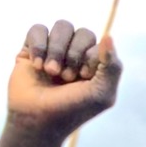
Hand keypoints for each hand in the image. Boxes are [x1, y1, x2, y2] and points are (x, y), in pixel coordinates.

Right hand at [8, 21, 121, 135]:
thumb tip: (109, 36)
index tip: (83, 79)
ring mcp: (55, 50)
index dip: (90, 59)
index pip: (100, 44)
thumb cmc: (72, 109)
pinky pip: (38, 29)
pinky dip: (39, 47)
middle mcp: (78, 56)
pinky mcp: (32, 48)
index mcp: (97, 66)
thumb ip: (112, 67)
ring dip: (57, 50)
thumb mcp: (101, 94)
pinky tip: (37, 66)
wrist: (37, 120)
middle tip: (66, 77)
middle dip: (74, 54)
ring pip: (62, 26)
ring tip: (51, 72)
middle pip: (83, 32)